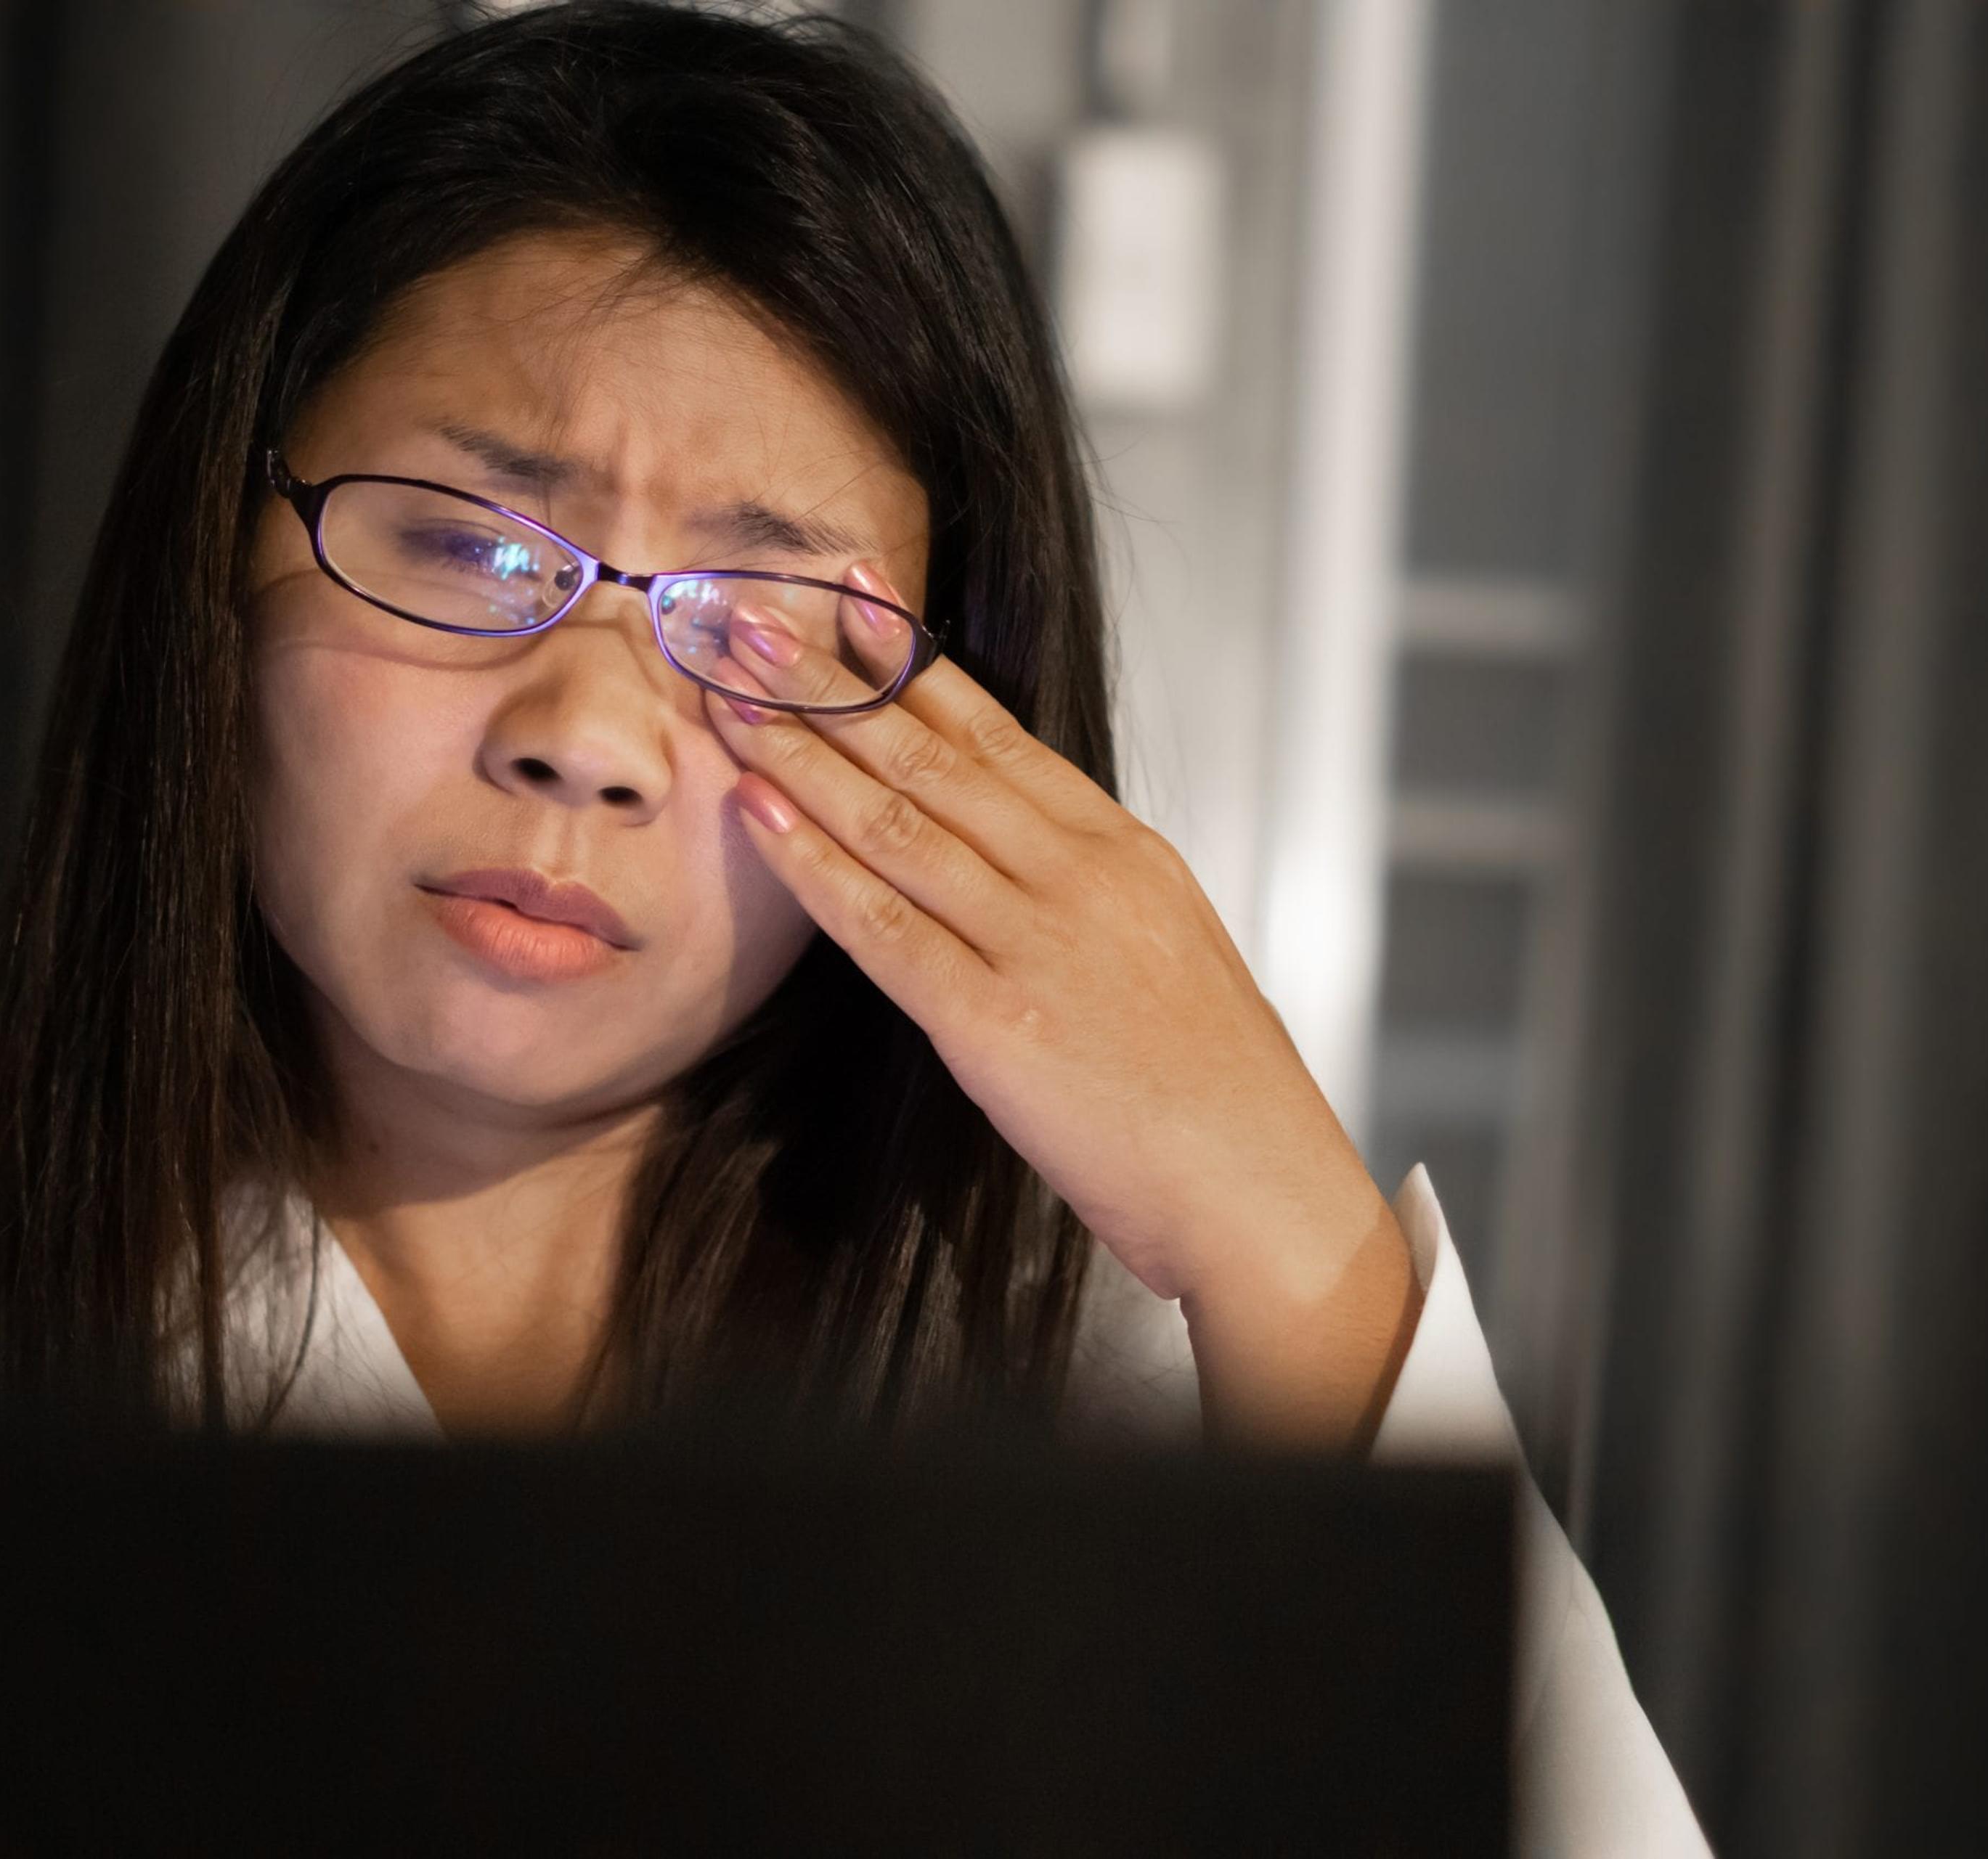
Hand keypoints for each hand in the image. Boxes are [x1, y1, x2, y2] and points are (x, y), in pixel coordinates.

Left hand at [705, 569, 1420, 1443]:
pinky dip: (813, 863)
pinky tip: (757, 810)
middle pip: (931, 756)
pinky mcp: (998, 1027)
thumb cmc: (1213, 1089)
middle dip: (829, 681)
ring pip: (896, 823)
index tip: (842, 593)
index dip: (907, 660)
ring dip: (800, 750)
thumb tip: (1007, 841)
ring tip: (725, 690)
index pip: (995, 732)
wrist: (1261, 1191)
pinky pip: (884, 928)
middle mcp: (1079, 876)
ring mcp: (1039, 946)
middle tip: (746, 616)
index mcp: (1121, 849)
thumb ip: (1084, 886)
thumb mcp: (1164, 945)